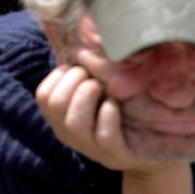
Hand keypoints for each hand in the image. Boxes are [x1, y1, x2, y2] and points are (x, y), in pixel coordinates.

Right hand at [36, 63, 173, 175]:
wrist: (151, 144)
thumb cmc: (118, 104)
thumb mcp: (95, 88)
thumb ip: (83, 70)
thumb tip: (81, 38)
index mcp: (60, 118)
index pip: (43, 95)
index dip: (61, 75)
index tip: (80, 71)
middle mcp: (70, 134)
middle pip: (55, 104)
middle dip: (75, 80)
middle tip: (92, 78)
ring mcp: (91, 148)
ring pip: (75, 122)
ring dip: (88, 95)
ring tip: (102, 89)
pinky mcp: (115, 155)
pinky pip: (104, 134)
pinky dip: (108, 114)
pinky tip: (115, 105)